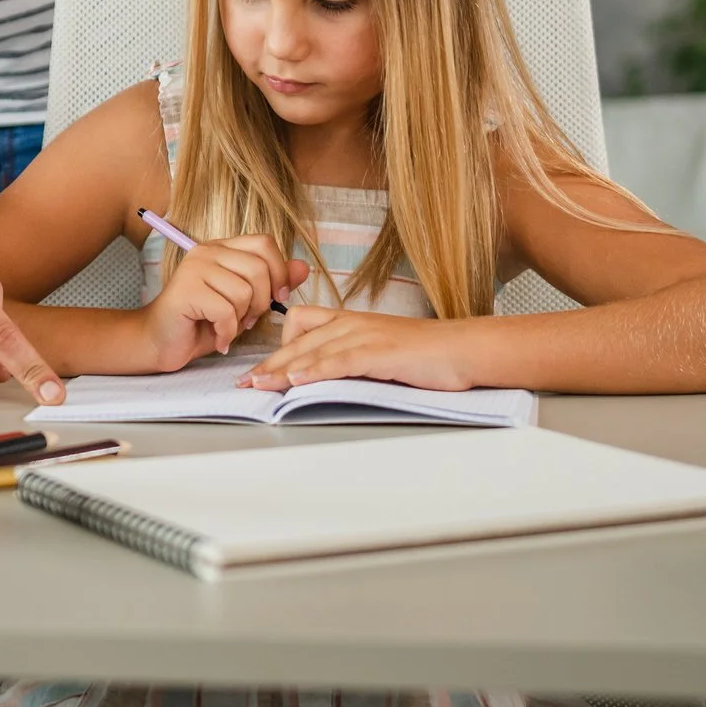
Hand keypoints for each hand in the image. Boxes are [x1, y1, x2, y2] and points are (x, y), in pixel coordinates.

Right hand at [143, 236, 306, 367]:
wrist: (160, 342)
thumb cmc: (202, 322)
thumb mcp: (245, 303)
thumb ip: (272, 283)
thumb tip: (304, 267)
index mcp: (222, 248)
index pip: (265, 243)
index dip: (279, 271)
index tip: (277, 297)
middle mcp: (207, 251)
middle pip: (259, 268)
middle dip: (262, 302)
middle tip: (247, 319)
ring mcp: (194, 268)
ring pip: (244, 292)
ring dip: (242, 319)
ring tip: (227, 327)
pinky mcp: (186, 290)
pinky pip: (226, 311)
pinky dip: (226, 332)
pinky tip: (217, 338)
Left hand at [240, 307, 476, 392]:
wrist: (461, 349)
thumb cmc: (423, 355)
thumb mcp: (377, 352)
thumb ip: (349, 360)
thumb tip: (321, 379)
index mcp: (347, 321)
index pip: (298, 327)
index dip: (275, 349)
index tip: (256, 369)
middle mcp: (349, 323)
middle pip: (297, 342)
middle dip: (269, 364)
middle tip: (243, 382)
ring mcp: (363, 335)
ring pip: (312, 350)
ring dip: (282, 369)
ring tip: (259, 385)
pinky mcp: (378, 352)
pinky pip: (339, 360)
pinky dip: (316, 370)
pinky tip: (298, 380)